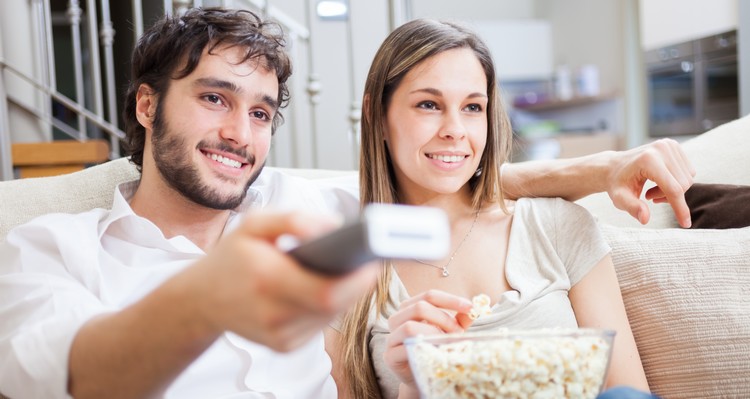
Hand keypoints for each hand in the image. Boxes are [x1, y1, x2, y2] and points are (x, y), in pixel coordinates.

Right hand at [186, 210, 379, 351]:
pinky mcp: (285, 346)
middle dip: (356, 281)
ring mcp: (280, 336)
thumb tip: (333, 226)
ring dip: (343, 292)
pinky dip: (327, 305)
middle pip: (336, 305)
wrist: (201, 300)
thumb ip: (293, 219)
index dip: (357, 280)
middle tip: (365, 259)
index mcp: (267, 280)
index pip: (328, 292)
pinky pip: (321, 324)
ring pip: (332, 315)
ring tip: (343, 269)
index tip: (372, 260)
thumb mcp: (254, 224)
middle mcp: (274, 315)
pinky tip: (319, 287)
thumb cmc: (232, 257)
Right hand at [383, 290, 473, 393]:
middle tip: (458, 332)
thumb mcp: (450, 331)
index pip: (429, 296)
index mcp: (409, 308)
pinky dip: (424, 349)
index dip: (450, 299)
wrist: (423, 375)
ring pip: (409, 326)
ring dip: (434, 334)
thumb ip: (460, 320)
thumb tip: (476, 308)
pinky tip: (436, 352)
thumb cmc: (436, 349)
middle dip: (443, 319)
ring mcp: (391, 337)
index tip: (470, 307)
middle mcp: (397, 319)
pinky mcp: (390, 356)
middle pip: (419, 307)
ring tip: (447, 343)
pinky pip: (405, 348)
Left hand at [605, 138, 694, 227]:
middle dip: (669, 197)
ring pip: (687, 179)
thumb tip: (645, 219)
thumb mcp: (620, 198)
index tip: (685, 224)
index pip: (673, 189)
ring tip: (651, 190)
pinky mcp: (674, 145)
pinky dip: (675, 181)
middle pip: (683, 185)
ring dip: (672, 190)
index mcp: (649, 160)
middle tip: (648, 197)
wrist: (615, 166)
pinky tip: (658, 181)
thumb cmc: (617, 183)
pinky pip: (687, 172)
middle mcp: (662, 148)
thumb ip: (632, 208)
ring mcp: (669, 144)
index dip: (680, 208)